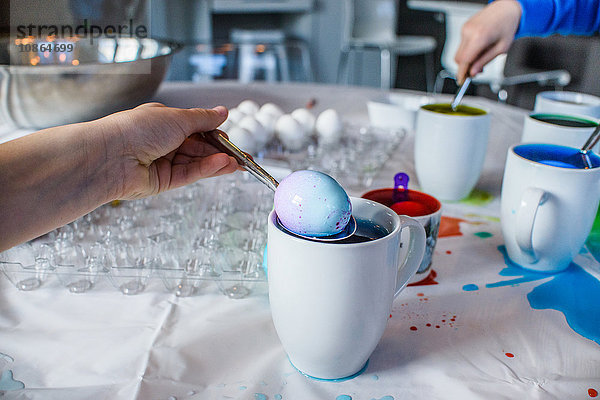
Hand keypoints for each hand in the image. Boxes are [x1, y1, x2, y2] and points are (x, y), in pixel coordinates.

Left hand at [96, 103, 238, 199]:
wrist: (111, 155)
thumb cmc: (136, 129)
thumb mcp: (177, 118)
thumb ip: (203, 119)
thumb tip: (222, 111)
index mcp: (163, 122)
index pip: (196, 128)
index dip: (214, 133)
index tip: (230, 137)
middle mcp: (163, 142)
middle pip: (199, 148)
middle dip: (221, 151)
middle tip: (243, 157)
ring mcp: (163, 162)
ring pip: (197, 163)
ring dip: (217, 162)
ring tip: (238, 163)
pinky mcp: (162, 182)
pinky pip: (189, 174)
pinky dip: (207, 169)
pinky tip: (223, 165)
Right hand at [454, 0, 521, 83]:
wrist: (506, 8)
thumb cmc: (507, 25)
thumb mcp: (501, 48)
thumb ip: (485, 61)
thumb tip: (473, 72)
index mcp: (479, 37)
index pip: (464, 61)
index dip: (461, 73)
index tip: (462, 80)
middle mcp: (469, 32)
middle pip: (459, 58)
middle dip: (465, 67)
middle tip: (476, 70)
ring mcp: (465, 29)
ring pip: (459, 52)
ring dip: (467, 58)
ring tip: (481, 55)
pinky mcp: (464, 27)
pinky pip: (462, 44)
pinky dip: (468, 49)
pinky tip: (480, 46)